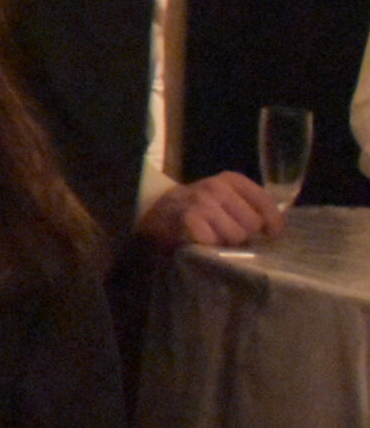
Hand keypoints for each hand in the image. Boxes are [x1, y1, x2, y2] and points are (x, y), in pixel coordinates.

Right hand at [141, 171, 282, 247]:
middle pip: (253, 224)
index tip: (268, 234)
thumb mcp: (223, 198)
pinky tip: (199, 243)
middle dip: (244, 235)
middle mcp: (217, 187)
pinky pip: (214, 242)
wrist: (153, 209)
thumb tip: (274, 231)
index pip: (265, 203)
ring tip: (213, 239)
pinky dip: (208, 247)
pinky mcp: (188, 219)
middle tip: (229, 236)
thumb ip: (248, 207)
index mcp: (231, 180)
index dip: (271, 223)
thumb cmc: (196, 207)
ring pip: (236, 236)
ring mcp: (201, 202)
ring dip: (226, 243)